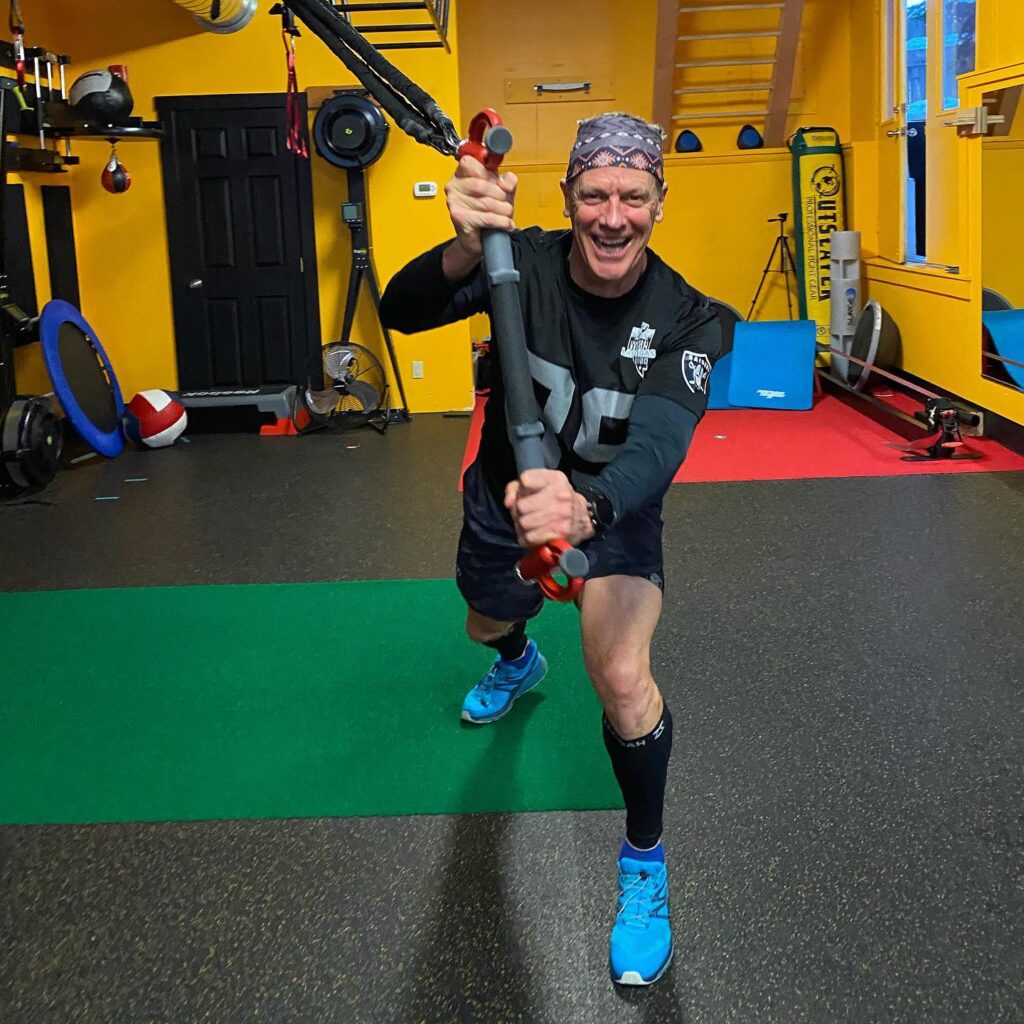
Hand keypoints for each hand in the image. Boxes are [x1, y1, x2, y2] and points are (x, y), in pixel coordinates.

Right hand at [442, 156, 517, 277]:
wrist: (480, 239)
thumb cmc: (486, 213)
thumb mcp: (501, 191)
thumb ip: (507, 181)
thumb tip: (507, 181)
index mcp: (461, 174)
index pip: (470, 162)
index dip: (488, 172)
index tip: (498, 182)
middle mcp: (454, 186)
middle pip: (481, 184)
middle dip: (500, 194)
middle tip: (505, 202)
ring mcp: (454, 202)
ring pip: (486, 202)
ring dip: (503, 210)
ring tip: (507, 214)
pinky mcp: (459, 218)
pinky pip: (486, 217)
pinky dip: (501, 221)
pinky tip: (506, 224)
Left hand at [504, 469, 594, 547]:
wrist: (582, 517)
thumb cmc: (555, 498)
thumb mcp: (539, 485)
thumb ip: (516, 488)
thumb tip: (508, 502)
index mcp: (555, 479)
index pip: (525, 480)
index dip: (519, 490)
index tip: (525, 494)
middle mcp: (560, 494)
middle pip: (521, 506)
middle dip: (518, 511)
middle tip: (524, 513)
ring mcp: (562, 514)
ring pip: (524, 523)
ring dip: (521, 526)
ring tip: (528, 524)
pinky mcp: (561, 532)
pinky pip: (530, 537)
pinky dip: (527, 538)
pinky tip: (533, 533)